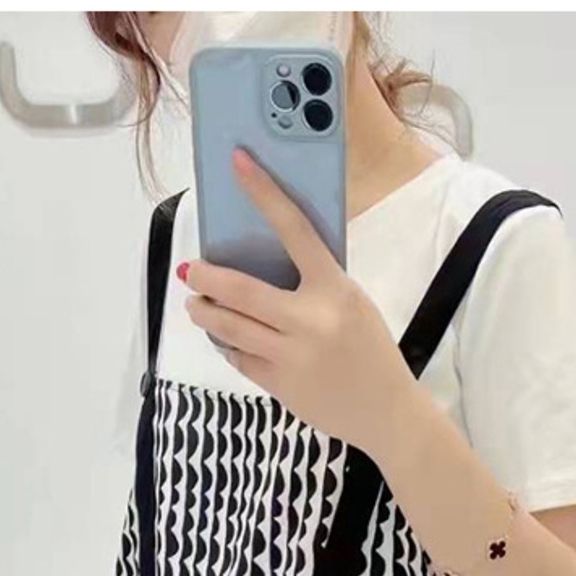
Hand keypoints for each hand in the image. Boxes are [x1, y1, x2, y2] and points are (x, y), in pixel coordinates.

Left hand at [181, 148, 421, 456]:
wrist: (386, 412)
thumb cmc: (370, 351)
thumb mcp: (353, 305)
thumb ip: (316, 284)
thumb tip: (265, 263)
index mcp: (335, 290)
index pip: (295, 229)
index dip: (264, 193)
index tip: (238, 163)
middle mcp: (310, 320)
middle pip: (241, 291)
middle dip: (207, 278)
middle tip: (189, 271)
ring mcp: (291, 356)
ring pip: (230, 328)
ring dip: (205, 313)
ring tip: (196, 305)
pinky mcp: (279, 386)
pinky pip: (239, 359)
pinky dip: (226, 345)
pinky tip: (223, 339)